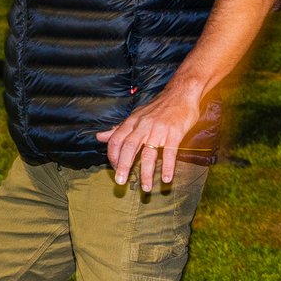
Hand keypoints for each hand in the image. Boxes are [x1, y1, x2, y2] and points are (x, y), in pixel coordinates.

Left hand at [95, 79, 215, 193]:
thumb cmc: (157, 108)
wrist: (181, 93)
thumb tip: (99, 137)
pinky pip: (170, 152)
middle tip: (121, 182)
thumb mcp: (135, 116)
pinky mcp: (175, 132)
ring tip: (146, 187)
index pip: (116, 141)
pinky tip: (166, 179)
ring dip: (146, 172)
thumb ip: (118, 129)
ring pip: (149, 153)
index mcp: (132, 122)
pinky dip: (168, 166)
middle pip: (129, 147)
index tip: (115, 170)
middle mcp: (143, 126)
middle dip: (124, 166)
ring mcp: (159, 129)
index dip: (113, 156)